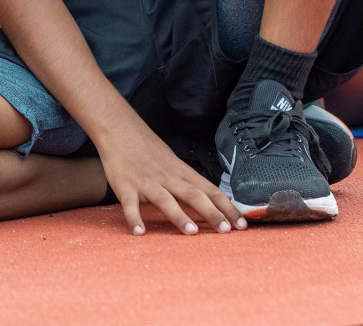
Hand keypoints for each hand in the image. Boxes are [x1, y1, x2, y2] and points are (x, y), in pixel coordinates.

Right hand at [96, 122, 246, 235]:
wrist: (120, 129)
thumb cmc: (148, 149)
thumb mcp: (174, 163)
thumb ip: (189, 182)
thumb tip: (213, 200)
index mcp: (182, 172)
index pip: (210, 191)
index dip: (227, 207)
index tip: (242, 224)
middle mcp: (168, 177)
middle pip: (194, 195)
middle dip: (211, 213)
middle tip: (226, 231)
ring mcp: (147, 181)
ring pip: (166, 199)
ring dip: (179, 216)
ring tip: (191, 233)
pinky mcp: (126, 186)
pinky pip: (130, 204)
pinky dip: (134, 217)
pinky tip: (139, 232)